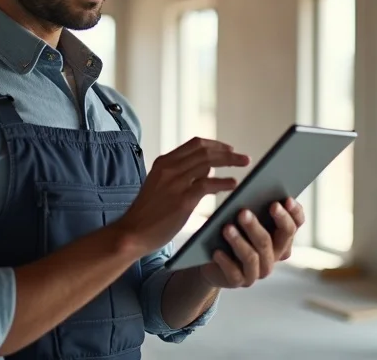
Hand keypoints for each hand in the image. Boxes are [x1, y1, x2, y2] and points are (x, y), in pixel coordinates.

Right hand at [114, 138, 247, 254]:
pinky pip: (208, 184)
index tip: (229, 149)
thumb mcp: (161, 186)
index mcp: (163, 162)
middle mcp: (168, 168)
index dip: (215, 144)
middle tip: (243, 157)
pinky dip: (224, 182)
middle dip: (227, 152)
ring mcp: (174, 183)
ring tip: (244, 165)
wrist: (131, 233)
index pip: (194, 144)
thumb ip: (182, 175)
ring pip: (208, 162)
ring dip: (230, 162)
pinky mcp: (182, 200)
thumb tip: (208, 168)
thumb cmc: (148, 214)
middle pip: (204, 150)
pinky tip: (234, 184)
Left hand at [198, 198, 304, 288]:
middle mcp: (273, 255)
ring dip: (239, 241)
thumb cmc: (231, 230)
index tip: (286, 199)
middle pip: (277, 240)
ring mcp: (258, 270)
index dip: (294, 213)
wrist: (211, 259)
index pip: (295, 225)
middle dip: (263, 224)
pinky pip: (234, 273)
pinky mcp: (239, 281)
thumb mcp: (241, 216)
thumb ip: (249, 204)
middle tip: (246, 211)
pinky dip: (225, 261)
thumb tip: (242, 187)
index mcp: (279, 237)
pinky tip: (216, 251)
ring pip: (254, 256)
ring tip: (226, 228)